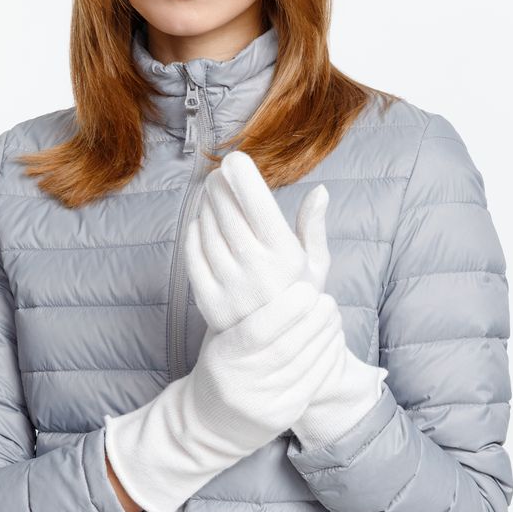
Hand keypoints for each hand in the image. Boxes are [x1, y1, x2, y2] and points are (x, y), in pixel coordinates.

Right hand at [104, 280, 344, 511]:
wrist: (208, 424)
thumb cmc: (219, 368)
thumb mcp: (219, 339)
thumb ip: (242, 314)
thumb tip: (275, 275)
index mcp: (224, 357)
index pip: (258, 331)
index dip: (286, 309)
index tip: (307, 289)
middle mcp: (243, 382)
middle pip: (288, 347)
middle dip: (315, 319)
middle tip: (328, 300)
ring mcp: (264, 403)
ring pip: (305, 365)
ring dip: (326, 336)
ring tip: (334, 316)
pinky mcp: (283, 416)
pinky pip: (313, 383)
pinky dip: (329, 359)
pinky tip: (334, 341)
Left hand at [185, 150, 329, 332]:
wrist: (272, 352)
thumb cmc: (297, 299)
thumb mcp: (316, 267)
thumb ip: (314, 228)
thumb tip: (320, 191)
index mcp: (286, 258)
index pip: (258, 205)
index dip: (243, 176)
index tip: (234, 159)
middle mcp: (256, 272)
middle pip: (227, 213)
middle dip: (219, 186)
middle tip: (217, 175)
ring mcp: (229, 288)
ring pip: (207, 230)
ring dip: (205, 206)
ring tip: (210, 197)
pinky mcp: (207, 302)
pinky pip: (192, 255)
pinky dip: (193, 233)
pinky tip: (200, 223)